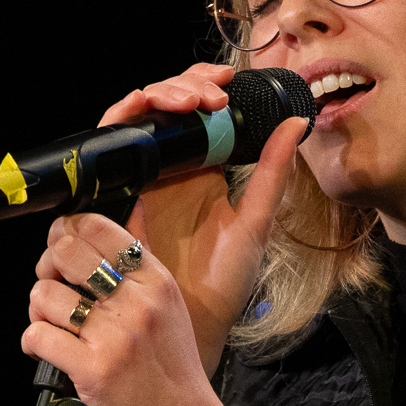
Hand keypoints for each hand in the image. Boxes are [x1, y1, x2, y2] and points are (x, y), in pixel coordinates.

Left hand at [23, 213, 227, 405]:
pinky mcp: (94, 368)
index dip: (66, 230)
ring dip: (38, 309)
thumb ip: (143, 257)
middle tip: (52, 283)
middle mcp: (137, 302)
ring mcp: (115, 335)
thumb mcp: (168, 301)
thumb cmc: (172, 363)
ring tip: (52, 323)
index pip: (97, 227)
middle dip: (46, 265)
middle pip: (66, 252)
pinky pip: (39, 335)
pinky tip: (44, 347)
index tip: (60, 244)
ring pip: (45, 295)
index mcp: (155, 280)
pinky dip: (32, 341)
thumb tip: (133, 208)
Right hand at [98, 64, 304, 373]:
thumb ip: (273, 171)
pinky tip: (146, 110)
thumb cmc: (222, 283)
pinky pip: (107, 143)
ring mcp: (137, 177)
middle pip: (164, 105)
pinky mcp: (111, 191)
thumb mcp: (256, 220)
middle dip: (185, 85)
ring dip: (160, 95)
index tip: (229, 82)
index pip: (194, 110)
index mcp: (199, 169)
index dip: (205, 84)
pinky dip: (124, 117)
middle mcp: (165, 168)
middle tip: (212, 94)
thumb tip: (299, 122)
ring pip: (137, 116)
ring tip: (190, 101)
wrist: (188, 322)